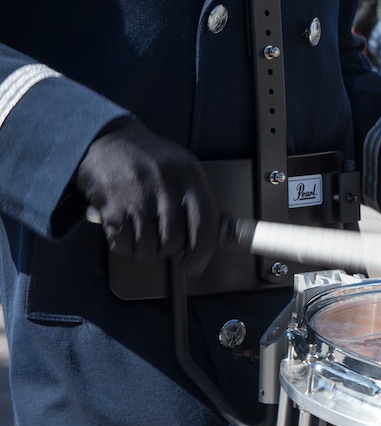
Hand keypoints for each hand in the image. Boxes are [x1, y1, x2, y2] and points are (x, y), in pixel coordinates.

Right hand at [76, 119, 219, 272]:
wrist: (107, 139)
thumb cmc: (150, 160)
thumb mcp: (182, 170)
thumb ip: (196, 201)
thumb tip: (208, 241)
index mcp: (190, 176)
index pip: (206, 226)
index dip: (202, 254)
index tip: (194, 265)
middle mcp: (166, 185)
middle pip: (175, 241)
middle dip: (169, 251)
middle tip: (162, 243)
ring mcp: (138, 196)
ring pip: (148, 247)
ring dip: (145, 251)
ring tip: (142, 235)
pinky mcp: (112, 205)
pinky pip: (123, 244)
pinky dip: (124, 246)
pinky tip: (124, 231)